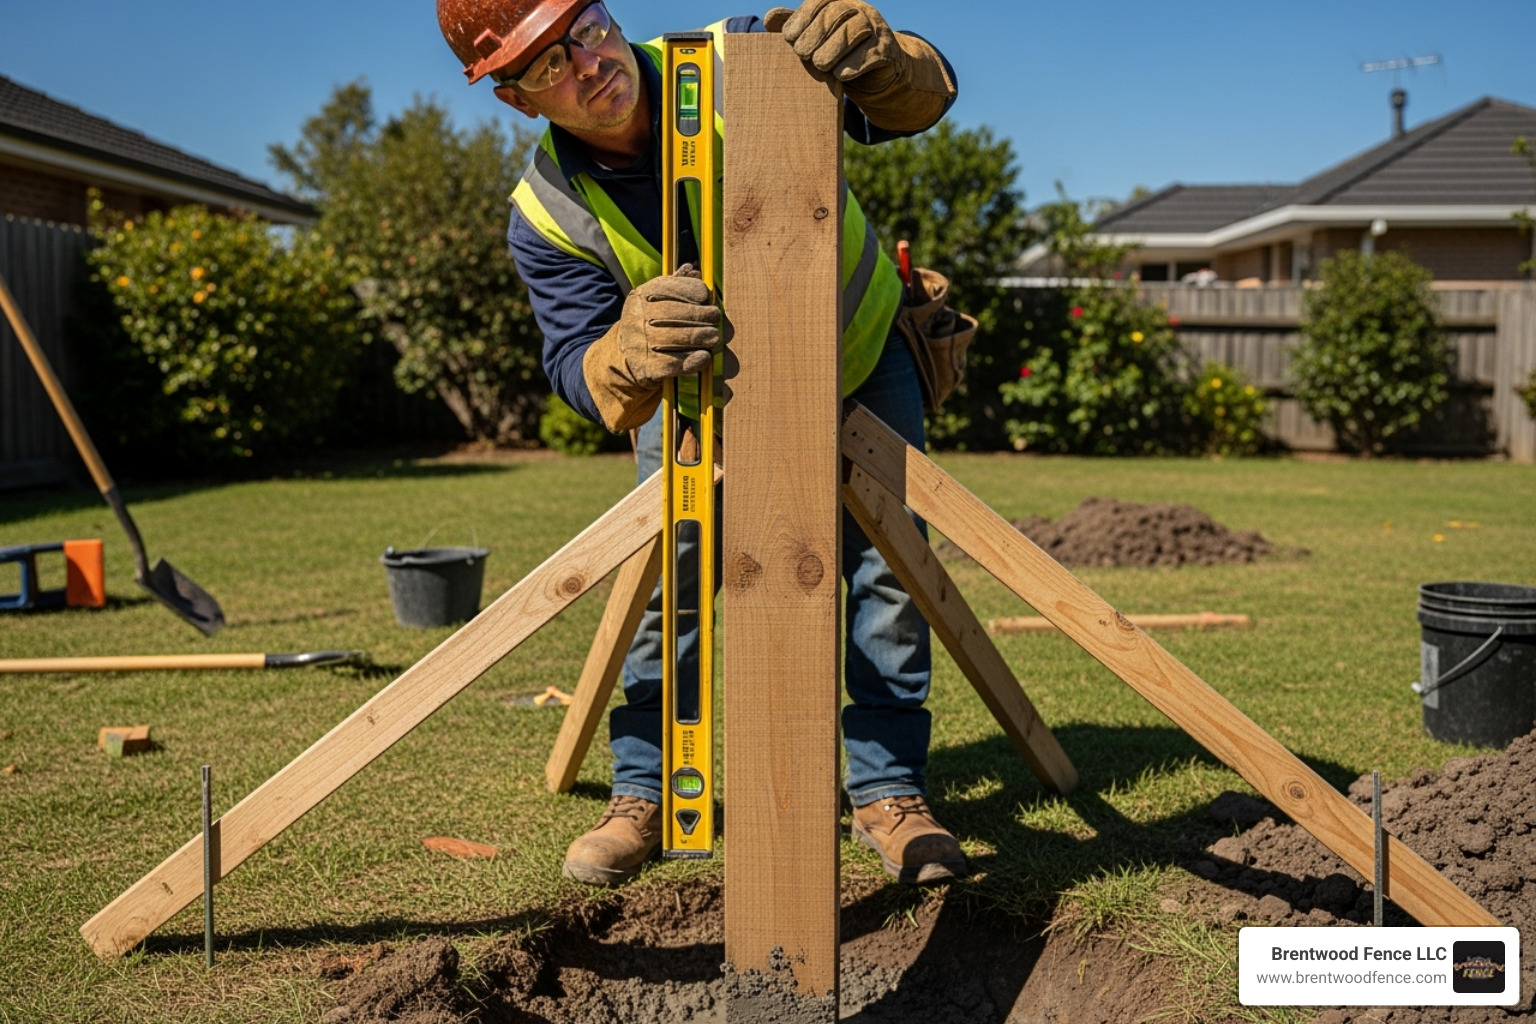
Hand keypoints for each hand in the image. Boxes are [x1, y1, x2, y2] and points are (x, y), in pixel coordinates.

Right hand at [582, 266, 719, 431]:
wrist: (619, 358)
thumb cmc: (647, 324)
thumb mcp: (654, 301)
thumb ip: (674, 285)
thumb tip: (692, 269)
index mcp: (639, 297)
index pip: (665, 288)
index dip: (688, 290)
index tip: (704, 295)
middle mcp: (637, 319)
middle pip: (673, 313)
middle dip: (699, 315)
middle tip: (716, 317)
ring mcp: (640, 344)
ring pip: (676, 338)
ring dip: (699, 337)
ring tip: (714, 337)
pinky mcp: (646, 368)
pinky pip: (674, 363)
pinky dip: (692, 360)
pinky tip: (704, 357)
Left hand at [764, 0, 898, 88]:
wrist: (877, 74)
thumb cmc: (840, 54)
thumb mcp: (817, 39)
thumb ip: (796, 27)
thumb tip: (768, 20)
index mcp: (840, 4)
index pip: (820, 3)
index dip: (802, 18)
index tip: (788, 38)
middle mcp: (859, 11)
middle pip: (835, 15)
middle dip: (815, 34)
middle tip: (802, 54)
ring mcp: (875, 29)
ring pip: (853, 32)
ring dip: (832, 50)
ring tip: (820, 65)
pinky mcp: (886, 52)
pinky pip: (869, 55)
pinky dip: (852, 65)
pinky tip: (839, 75)